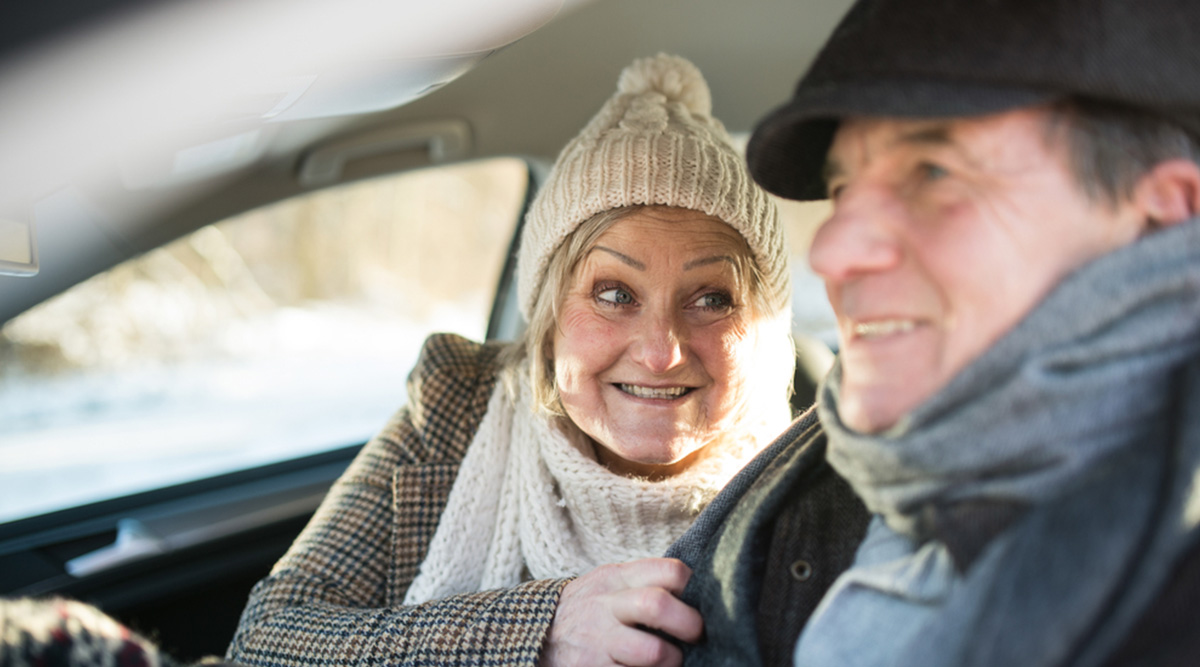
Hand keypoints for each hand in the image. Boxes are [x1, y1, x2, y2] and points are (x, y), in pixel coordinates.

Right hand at [541, 558, 702, 666]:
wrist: (534, 636)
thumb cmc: (586, 610)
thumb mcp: (608, 584)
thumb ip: (643, 582)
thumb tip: (695, 593)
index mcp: (616, 579)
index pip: (669, 571)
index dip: (694, 588)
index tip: (698, 602)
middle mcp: (606, 606)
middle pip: (659, 605)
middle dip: (690, 624)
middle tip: (696, 636)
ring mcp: (599, 642)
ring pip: (654, 652)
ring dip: (673, 660)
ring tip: (671, 660)